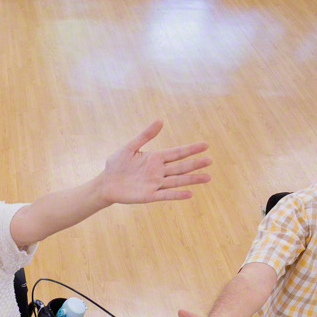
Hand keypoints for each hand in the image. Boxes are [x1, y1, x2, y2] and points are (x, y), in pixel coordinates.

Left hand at [97, 120, 211, 204]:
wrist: (106, 183)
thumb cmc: (116, 164)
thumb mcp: (129, 147)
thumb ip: (145, 135)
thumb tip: (160, 120)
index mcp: (156, 158)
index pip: (177, 152)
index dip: (191, 149)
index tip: (205, 145)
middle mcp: (159, 171)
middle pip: (181, 167)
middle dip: (195, 164)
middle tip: (210, 160)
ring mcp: (155, 183)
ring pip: (177, 181)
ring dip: (192, 179)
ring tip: (207, 177)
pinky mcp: (150, 195)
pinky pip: (166, 194)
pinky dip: (177, 194)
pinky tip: (189, 193)